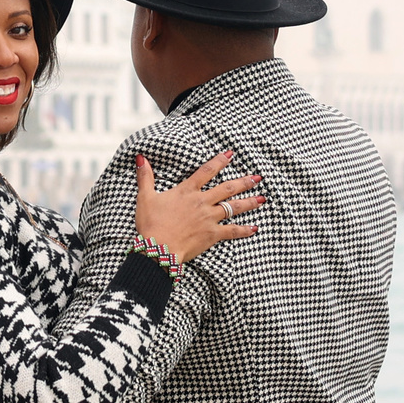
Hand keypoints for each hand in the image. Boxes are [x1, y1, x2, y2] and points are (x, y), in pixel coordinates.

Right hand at [133, 148, 261, 264]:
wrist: (158, 248)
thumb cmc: (151, 223)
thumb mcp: (145, 197)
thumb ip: (146, 177)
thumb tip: (141, 158)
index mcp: (187, 191)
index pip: (207, 171)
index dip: (219, 161)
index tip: (231, 154)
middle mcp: (202, 202)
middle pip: (227, 188)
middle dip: (244, 181)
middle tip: (257, 177)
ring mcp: (209, 218)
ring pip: (234, 207)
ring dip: (249, 202)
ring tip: (262, 198)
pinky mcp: (212, 235)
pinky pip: (232, 231)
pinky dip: (244, 230)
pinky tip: (254, 228)